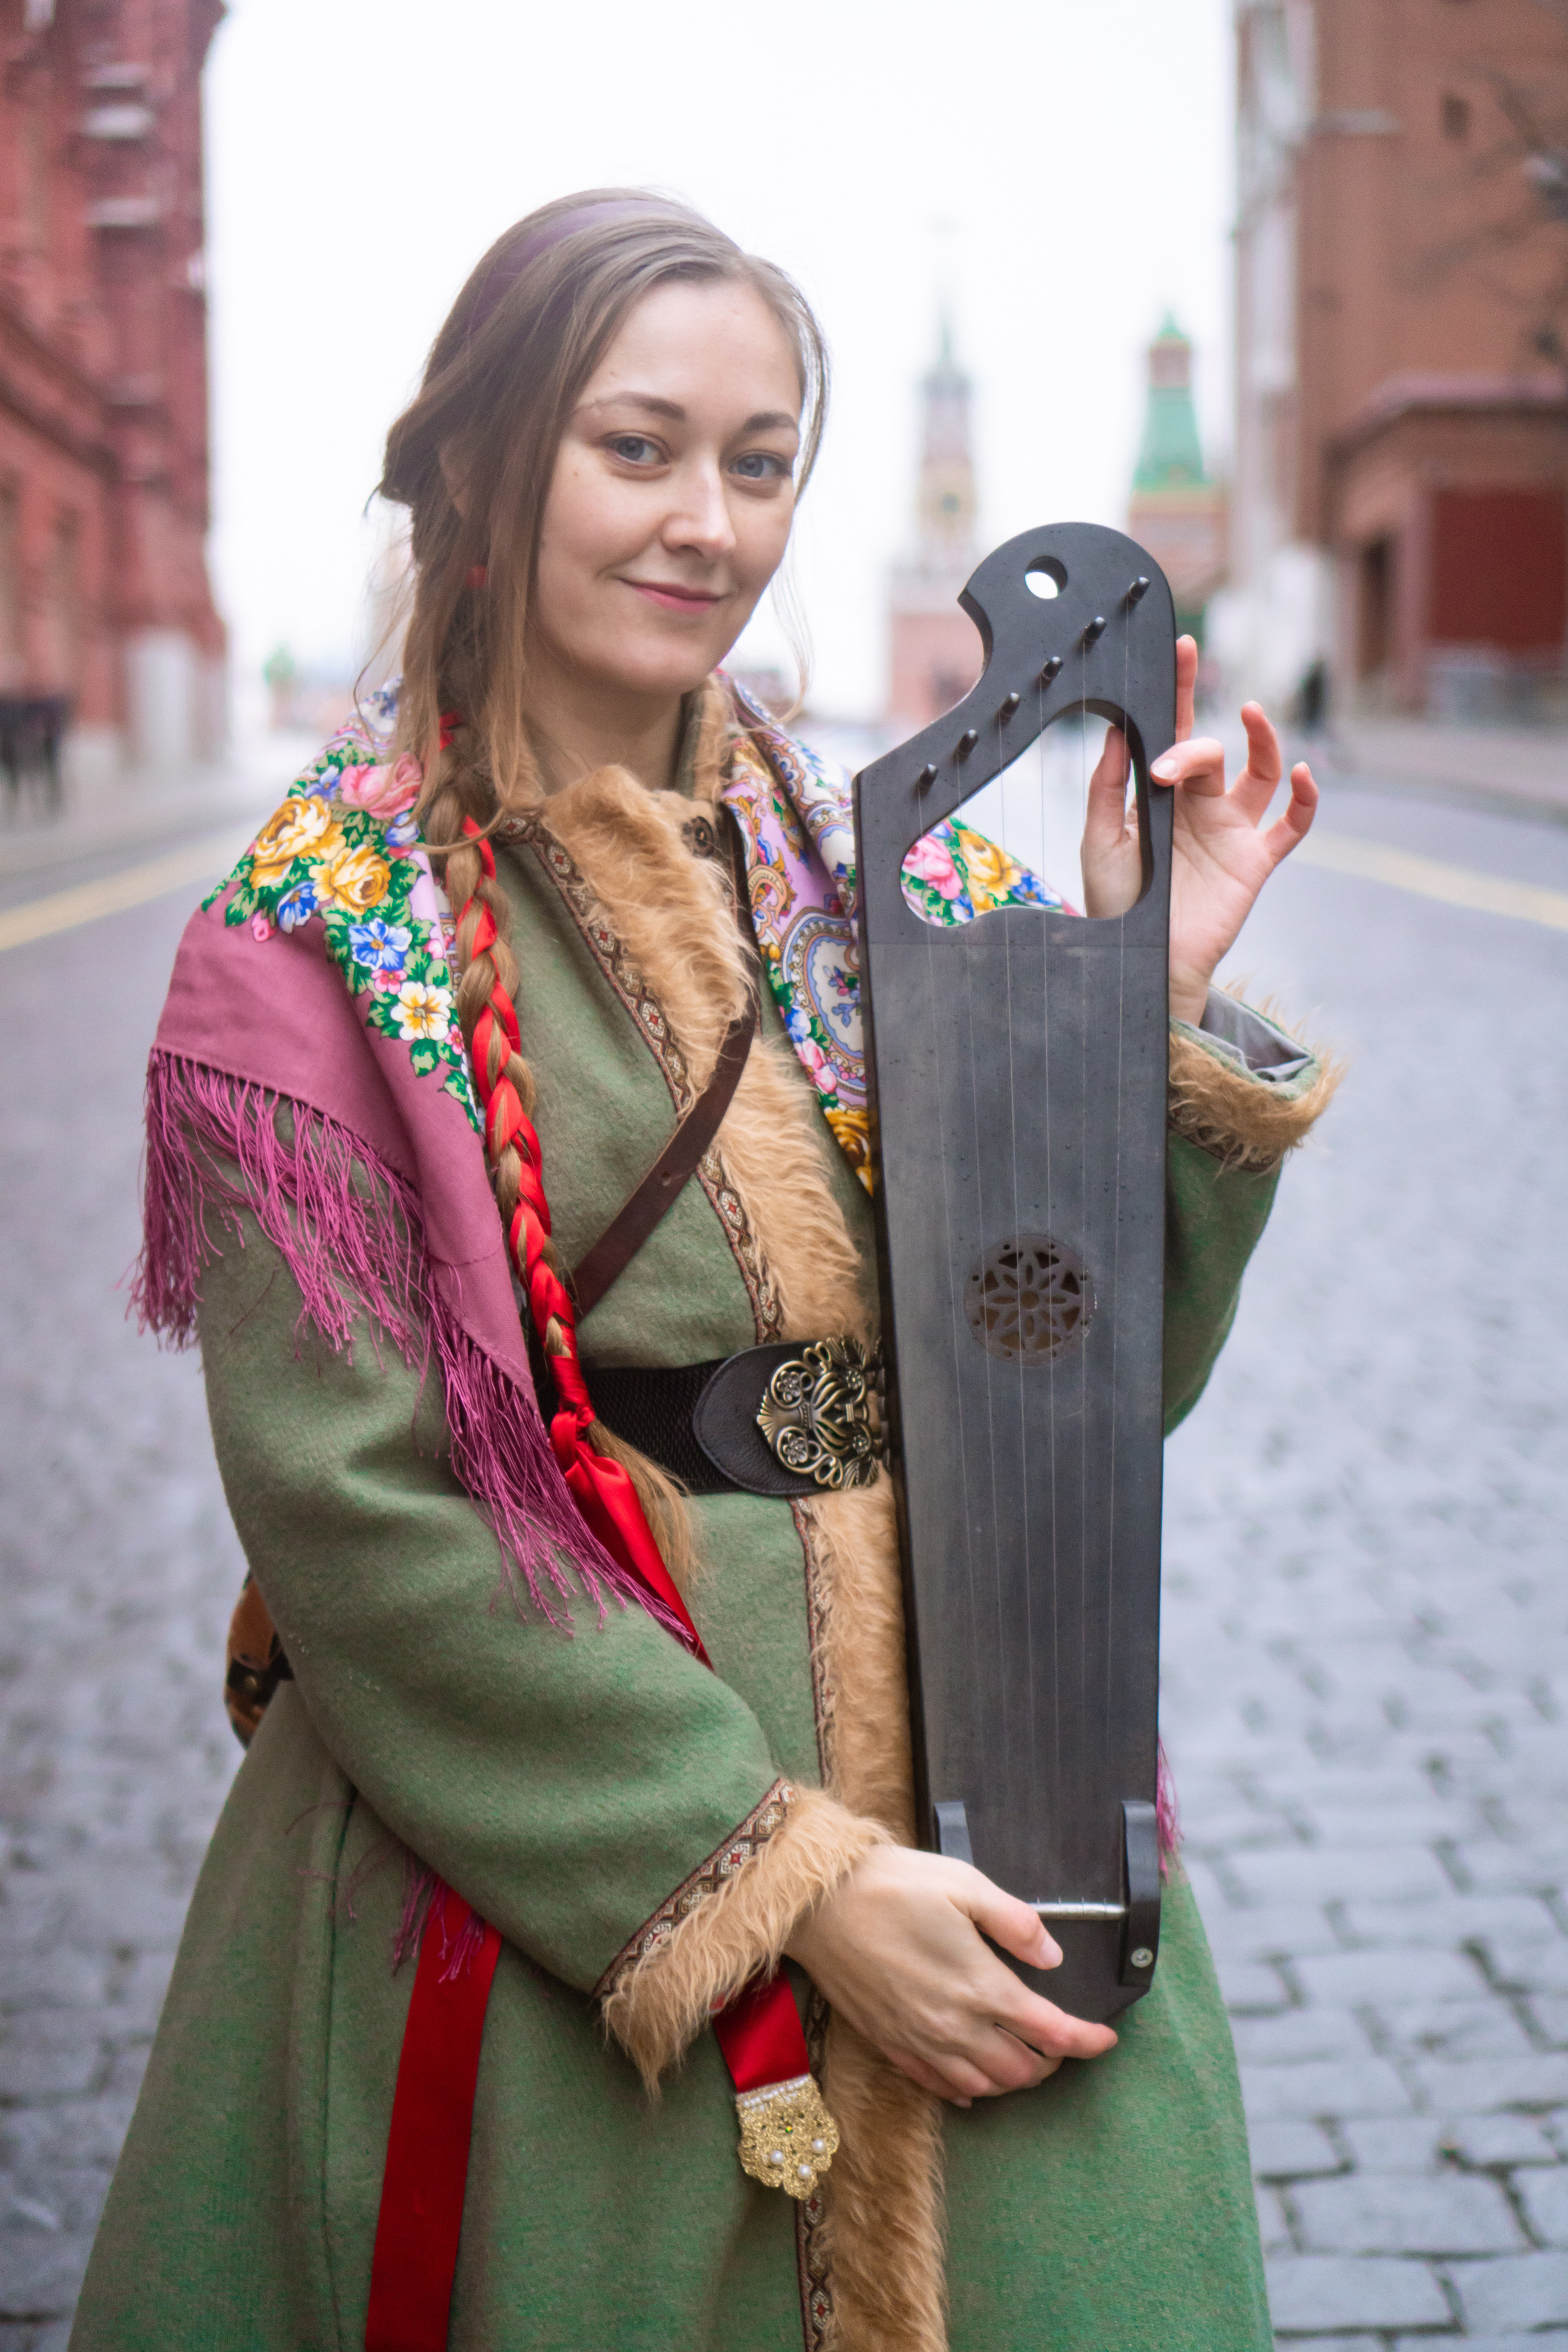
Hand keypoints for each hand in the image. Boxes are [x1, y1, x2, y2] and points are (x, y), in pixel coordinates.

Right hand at [784, 1844, 1116, 2104]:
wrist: (817, 1904)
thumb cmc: (892, 1885)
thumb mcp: (964, 1883)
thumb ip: (1015, 1922)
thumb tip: (1053, 1954)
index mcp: (981, 1986)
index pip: (1051, 2031)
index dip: (1086, 2040)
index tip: (1106, 2038)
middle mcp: (955, 2026)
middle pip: (1021, 2069)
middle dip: (1053, 2061)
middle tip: (1062, 2040)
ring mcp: (921, 2041)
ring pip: (984, 2085)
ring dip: (1014, 2078)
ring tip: (1025, 2057)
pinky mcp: (891, 2045)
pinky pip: (940, 2087)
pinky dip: (968, 2090)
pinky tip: (974, 2081)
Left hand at [1079, 635, 1317, 1024]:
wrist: (1143, 961)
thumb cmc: (1119, 906)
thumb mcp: (1099, 840)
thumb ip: (1108, 786)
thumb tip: (1117, 730)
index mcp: (1162, 796)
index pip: (1175, 731)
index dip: (1181, 688)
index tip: (1182, 647)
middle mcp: (1201, 806)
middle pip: (1212, 752)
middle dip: (1194, 747)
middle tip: (1166, 772)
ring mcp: (1232, 831)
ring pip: (1260, 773)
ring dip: (1262, 742)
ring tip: (1253, 717)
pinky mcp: (1256, 861)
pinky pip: (1293, 825)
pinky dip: (1306, 799)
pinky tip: (1303, 774)